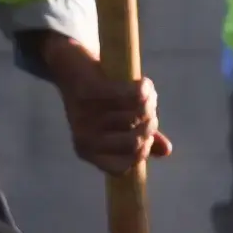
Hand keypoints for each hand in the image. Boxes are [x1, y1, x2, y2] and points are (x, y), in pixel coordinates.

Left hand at [36, 34, 167, 173]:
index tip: (147, 135)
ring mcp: (84, 114)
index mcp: (86, 150)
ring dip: (149, 102)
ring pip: (136, 115)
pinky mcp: (89, 90)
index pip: (122, 168)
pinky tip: (144, 82)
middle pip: (134, 141)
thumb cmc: (95, 97)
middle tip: (150, 109)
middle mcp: (83, 137)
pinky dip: (144, 88)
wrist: (66, 63)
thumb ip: (140, 137)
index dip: (141, 152)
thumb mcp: (115, 120)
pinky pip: (131, 95)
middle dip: (150, 125)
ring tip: (146, 93)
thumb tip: (166, 150)